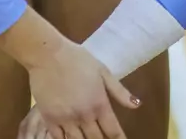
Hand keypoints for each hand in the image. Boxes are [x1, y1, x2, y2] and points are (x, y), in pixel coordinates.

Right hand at [21, 41, 135, 138]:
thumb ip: (119, 91)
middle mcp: (85, 116)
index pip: (113, 131)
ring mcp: (66, 120)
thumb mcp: (103, 71)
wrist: (48, 54)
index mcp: (100, 104)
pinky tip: (69, 138)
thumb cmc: (77, 59)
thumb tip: (137, 105)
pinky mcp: (49, 119)